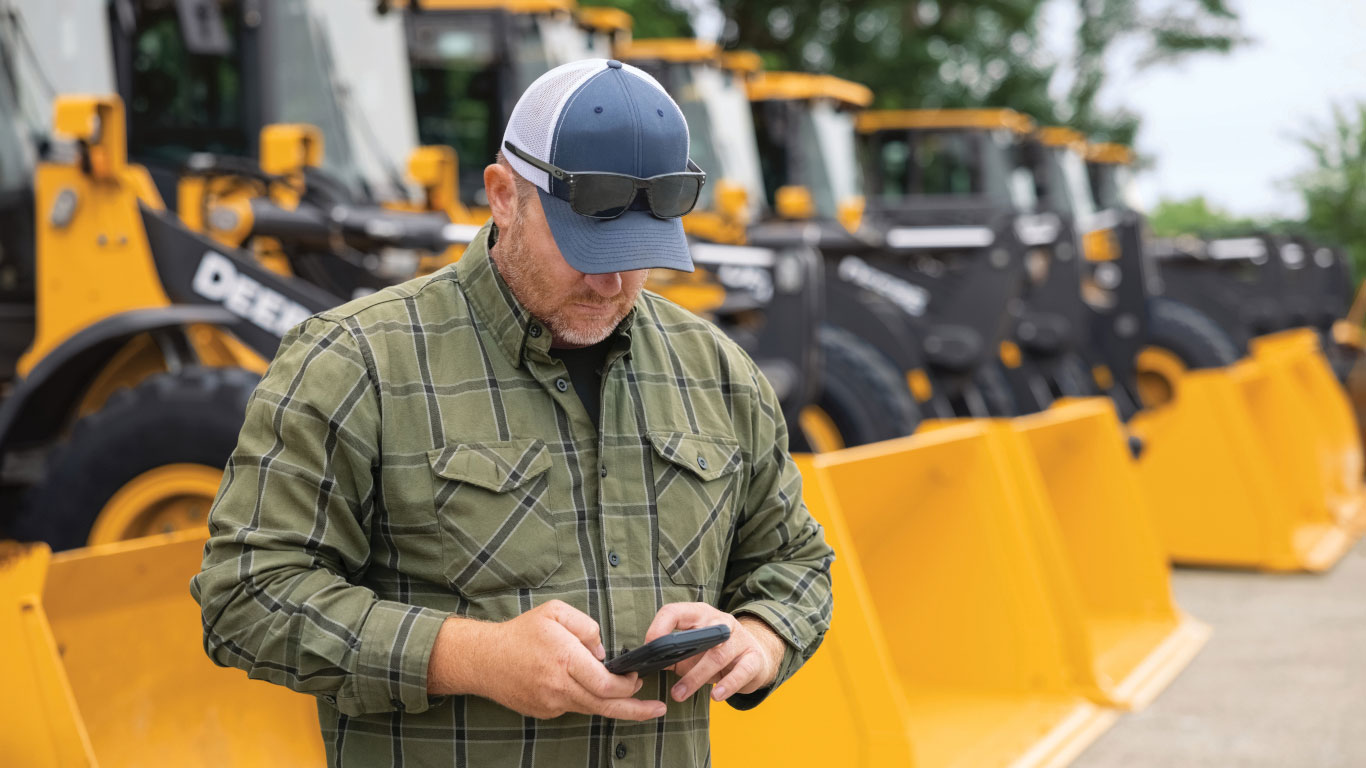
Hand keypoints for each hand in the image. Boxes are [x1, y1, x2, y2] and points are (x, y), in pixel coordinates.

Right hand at [428, 600, 666, 720]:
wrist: (484, 659)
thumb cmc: (521, 633)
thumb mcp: (556, 612)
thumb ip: (587, 626)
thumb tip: (603, 652)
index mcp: (565, 659)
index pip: (607, 684)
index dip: (628, 686)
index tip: (638, 678)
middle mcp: (559, 686)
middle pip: (605, 705)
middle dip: (636, 708)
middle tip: (657, 708)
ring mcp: (551, 703)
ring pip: (591, 709)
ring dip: (614, 706)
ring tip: (638, 705)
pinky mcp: (544, 711)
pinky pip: (573, 707)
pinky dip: (586, 700)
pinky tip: (592, 691)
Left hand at [643, 603, 785, 702]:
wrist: (755, 658)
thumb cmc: (716, 654)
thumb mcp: (693, 650)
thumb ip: (672, 654)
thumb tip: (646, 663)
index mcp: (699, 615)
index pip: (675, 611)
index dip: (659, 626)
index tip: (649, 646)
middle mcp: (720, 623)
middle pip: (698, 635)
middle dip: (679, 657)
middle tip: (661, 675)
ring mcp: (739, 639)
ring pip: (717, 656)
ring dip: (696, 677)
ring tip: (679, 694)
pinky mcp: (753, 658)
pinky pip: (741, 672)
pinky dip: (728, 685)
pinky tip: (716, 696)